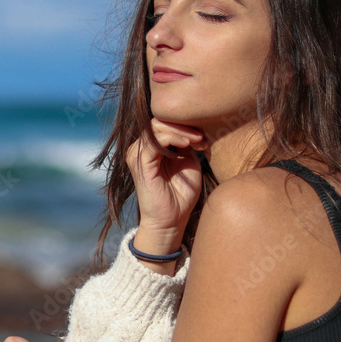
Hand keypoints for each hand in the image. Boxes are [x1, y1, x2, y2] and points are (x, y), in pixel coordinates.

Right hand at [125, 118, 206, 248]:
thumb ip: (186, 144)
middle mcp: (140, 148)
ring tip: (197, 140)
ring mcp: (137, 155)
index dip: (184, 125)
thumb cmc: (181, 194)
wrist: (172, 220)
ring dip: (180, 130)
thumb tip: (191, 128)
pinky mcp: (139, 163)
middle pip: (159, 121)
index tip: (203, 137)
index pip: (163, 123)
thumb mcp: (188, 162)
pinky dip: (173, 138)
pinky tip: (187, 144)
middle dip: (183, 126)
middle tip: (201, 137)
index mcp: (151, 148)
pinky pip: (154, 141)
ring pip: (156, 126)